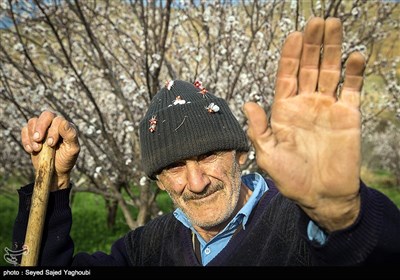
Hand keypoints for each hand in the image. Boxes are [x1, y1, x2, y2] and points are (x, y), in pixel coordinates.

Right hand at [21, 111, 79, 190]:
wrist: (55, 171)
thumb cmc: (66, 159)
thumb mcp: (72, 149)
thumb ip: (70, 135)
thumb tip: (64, 122)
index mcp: (67, 127)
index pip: (58, 120)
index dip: (53, 130)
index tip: (51, 144)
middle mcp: (55, 124)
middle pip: (46, 115)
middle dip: (40, 127)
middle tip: (38, 140)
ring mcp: (43, 129)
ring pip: (33, 121)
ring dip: (32, 135)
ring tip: (37, 149)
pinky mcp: (32, 134)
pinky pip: (25, 130)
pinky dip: (26, 140)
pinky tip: (31, 150)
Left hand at [243, 17, 365, 231]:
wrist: (321, 195)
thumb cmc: (291, 178)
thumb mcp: (269, 155)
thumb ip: (259, 129)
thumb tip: (248, 102)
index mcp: (284, 110)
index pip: (286, 76)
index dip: (290, 56)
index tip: (294, 35)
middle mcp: (305, 104)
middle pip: (308, 67)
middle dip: (312, 44)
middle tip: (317, 21)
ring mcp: (328, 108)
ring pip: (330, 72)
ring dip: (332, 50)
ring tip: (334, 25)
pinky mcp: (348, 116)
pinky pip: (352, 89)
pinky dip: (355, 73)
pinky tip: (355, 56)